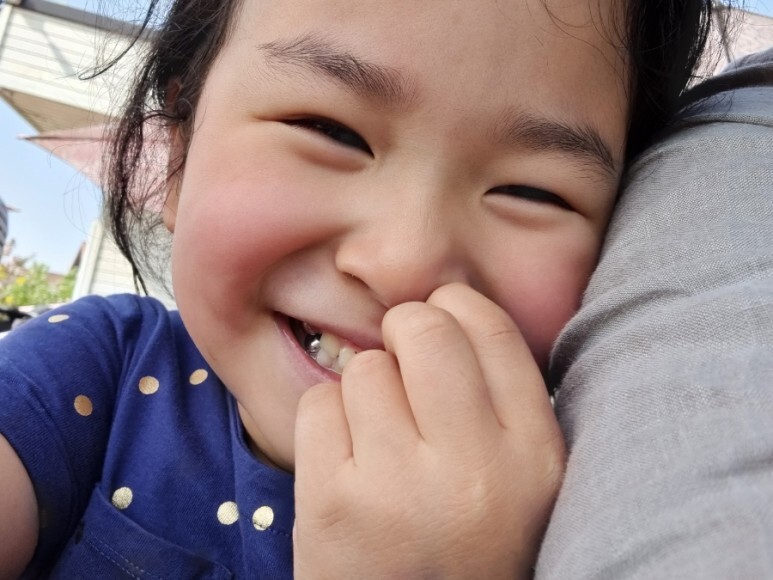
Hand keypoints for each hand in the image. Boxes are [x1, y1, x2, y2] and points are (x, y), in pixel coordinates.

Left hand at [294, 283, 565, 578]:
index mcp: (535, 456)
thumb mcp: (522, 482)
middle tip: (401, 366)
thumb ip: (500, 403)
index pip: (492, 329)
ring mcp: (398, 486)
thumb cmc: (466, 547)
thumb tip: (446, 312)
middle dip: (404, 333)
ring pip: (365, 367)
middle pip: (422, 328)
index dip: (455, 308)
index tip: (439, 323)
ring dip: (365, 390)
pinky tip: (345, 463)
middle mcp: (474, 468)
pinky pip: (317, 405)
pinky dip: (326, 423)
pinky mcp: (332, 504)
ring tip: (378, 439)